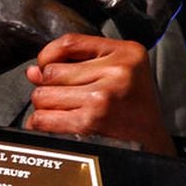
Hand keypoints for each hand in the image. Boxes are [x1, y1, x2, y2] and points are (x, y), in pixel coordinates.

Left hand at [24, 33, 174, 155]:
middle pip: (52, 72)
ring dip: (44, 106)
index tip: (45, 66)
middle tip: (62, 97)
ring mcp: (102, 96)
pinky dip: (40, 123)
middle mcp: (116, 72)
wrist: (152, 142)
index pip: (69, 42)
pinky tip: (52, 124)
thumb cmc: (133, 107)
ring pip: (44, 95)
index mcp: (126, 52)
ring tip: (62, 111)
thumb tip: (33, 71)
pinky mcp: (90, 121)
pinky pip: (44, 118)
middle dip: (48, 86)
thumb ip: (78, 63)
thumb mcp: (120, 72)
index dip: (48, 55)